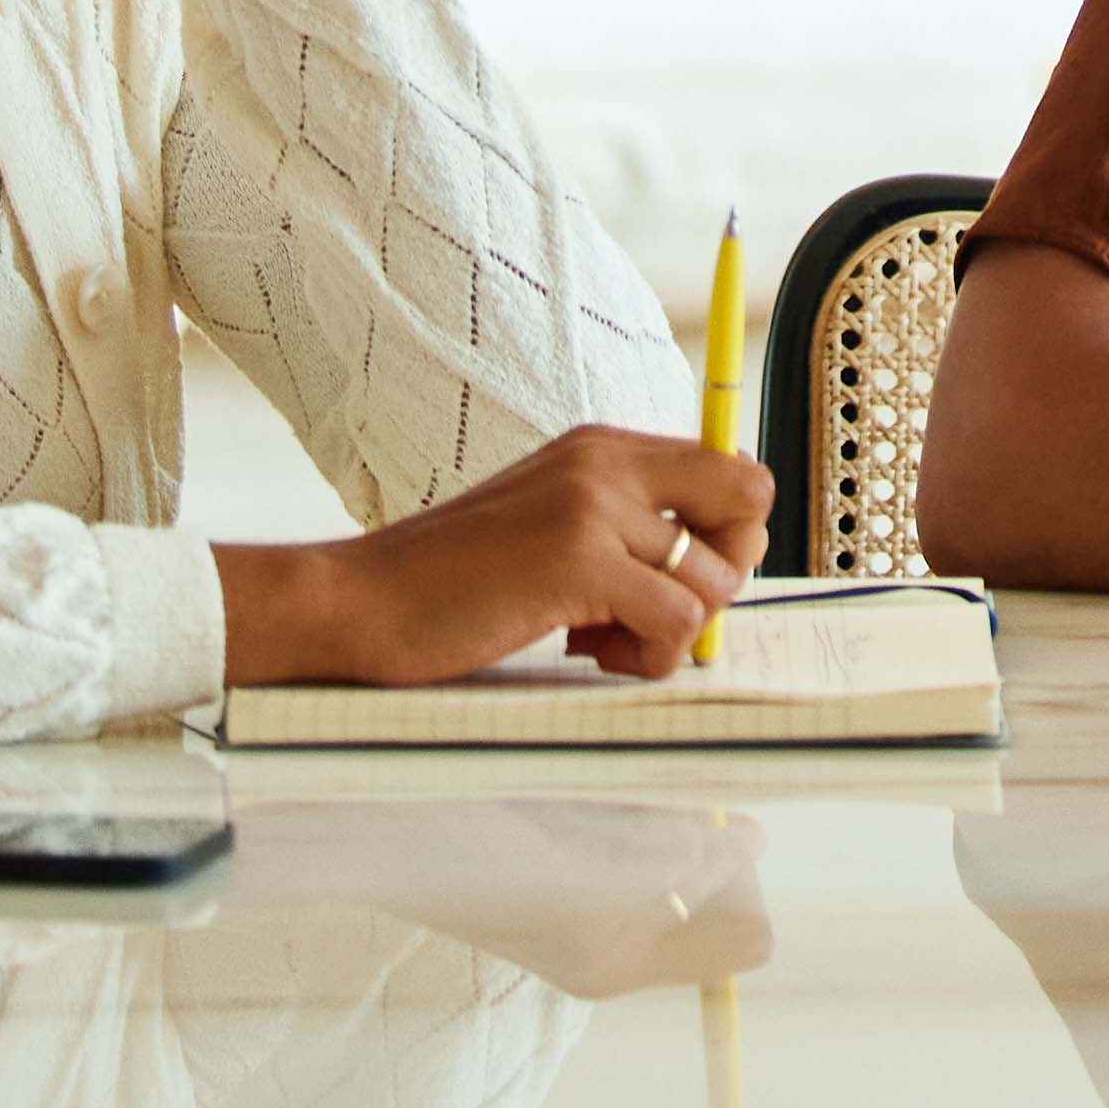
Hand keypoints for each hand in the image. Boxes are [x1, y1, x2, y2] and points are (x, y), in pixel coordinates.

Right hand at [222, 425, 778, 693]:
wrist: (359, 602)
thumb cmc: (450, 582)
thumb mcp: (548, 526)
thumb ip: (623, 527)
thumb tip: (722, 561)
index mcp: (601, 448)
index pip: (731, 468)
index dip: (724, 535)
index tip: (671, 577)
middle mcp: (606, 462)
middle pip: (748, 503)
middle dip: (720, 575)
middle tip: (651, 611)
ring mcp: (594, 507)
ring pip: (715, 577)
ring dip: (671, 632)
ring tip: (599, 640)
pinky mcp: (579, 561)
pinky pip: (678, 622)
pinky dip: (646, 659)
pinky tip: (584, 654)